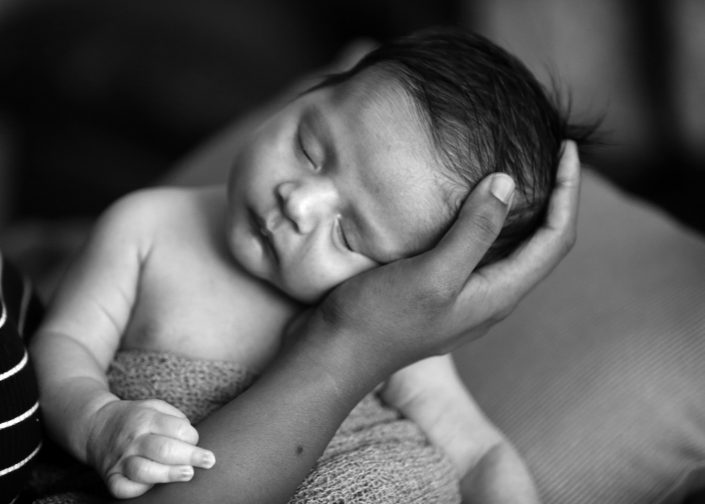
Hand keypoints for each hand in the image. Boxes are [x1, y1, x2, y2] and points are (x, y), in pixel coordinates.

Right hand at [86, 399, 215, 498]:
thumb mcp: (155, 406)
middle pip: (164, 449)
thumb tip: (193, 439)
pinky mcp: (110, 476)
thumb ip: (175, 418)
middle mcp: (133, 439)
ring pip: (145, 470)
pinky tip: (154, 487)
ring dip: (169, 474)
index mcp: (146, 419)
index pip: (177, 429)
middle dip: (191, 456)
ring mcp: (121, 459)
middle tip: (209, 461)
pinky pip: (123, 488)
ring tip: (188, 474)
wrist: (96, 425)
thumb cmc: (136, 418)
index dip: (192, 436)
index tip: (196, 442)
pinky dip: (139, 490)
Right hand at [309, 141, 580, 375]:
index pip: (554, 240)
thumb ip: (473, 232)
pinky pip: (479, 249)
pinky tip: (470, 202)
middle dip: (555, 199)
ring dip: (524, 209)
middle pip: (541, 244)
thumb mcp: (431, 276)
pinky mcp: (439, 289)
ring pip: (511, 247)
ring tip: (522, 171)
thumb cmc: (380, 319)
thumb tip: (507, 184)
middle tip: (551, 155)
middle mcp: (489, 297)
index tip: (566, 149)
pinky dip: (487, 219)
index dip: (569, 194)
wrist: (335, 353)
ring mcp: (465, 295)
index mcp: (497, 295)